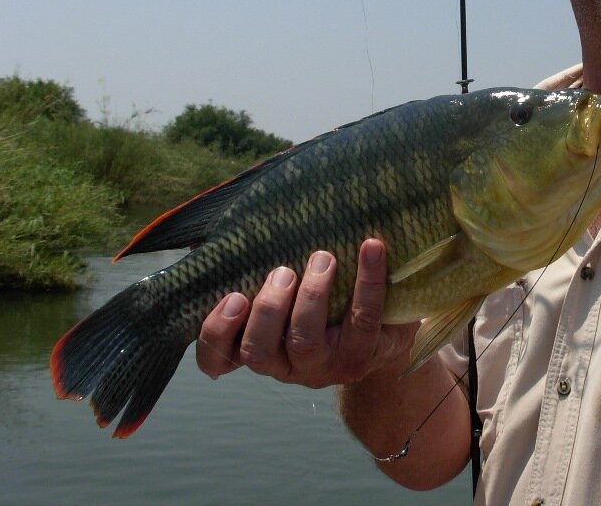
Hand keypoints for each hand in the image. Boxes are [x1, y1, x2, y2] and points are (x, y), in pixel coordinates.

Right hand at [196, 239, 419, 387]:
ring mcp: (322, 366)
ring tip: (322, 259)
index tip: (232, 296)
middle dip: (267, 309)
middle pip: (259, 351)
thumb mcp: (288, 292)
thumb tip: (219, 234)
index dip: (215, 334)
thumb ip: (254, 269)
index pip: (217, 360)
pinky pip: (363, 319)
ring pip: (304, 342)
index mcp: (260, 347)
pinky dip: (368, 281)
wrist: (385, 336)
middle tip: (283, 271)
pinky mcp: (361, 356)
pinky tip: (371, 247)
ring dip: (311, 296)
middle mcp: (285, 364)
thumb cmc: (324, 305)